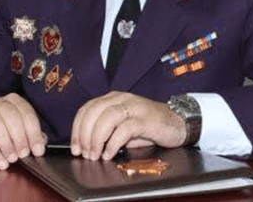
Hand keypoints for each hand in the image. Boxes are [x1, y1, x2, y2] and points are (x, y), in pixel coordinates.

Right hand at [0, 93, 46, 169]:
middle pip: (11, 115)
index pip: (26, 112)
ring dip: (6, 143)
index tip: (38, 150)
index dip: (34, 132)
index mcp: (12, 101)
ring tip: (12, 158)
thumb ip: (31, 135)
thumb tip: (41, 145)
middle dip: (20, 137)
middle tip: (24, 154)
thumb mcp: (18, 132)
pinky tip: (2, 162)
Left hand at [70, 91, 185, 160]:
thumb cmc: (148, 127)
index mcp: (113, 98)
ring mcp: (134, 107)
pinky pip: (124, 129)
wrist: (177, 122)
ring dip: (96, 139)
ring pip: (106, 118)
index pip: (87, 109)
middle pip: (94, 112)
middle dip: (84, 135)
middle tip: (84, 153)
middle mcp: (122, 99)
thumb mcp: (123, 126)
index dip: (77, 129)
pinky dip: (113, 143)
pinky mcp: (145, 119)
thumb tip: (86, 146)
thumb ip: (106, 130)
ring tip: (96, 155)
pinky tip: (110, 153)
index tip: (75, 147)